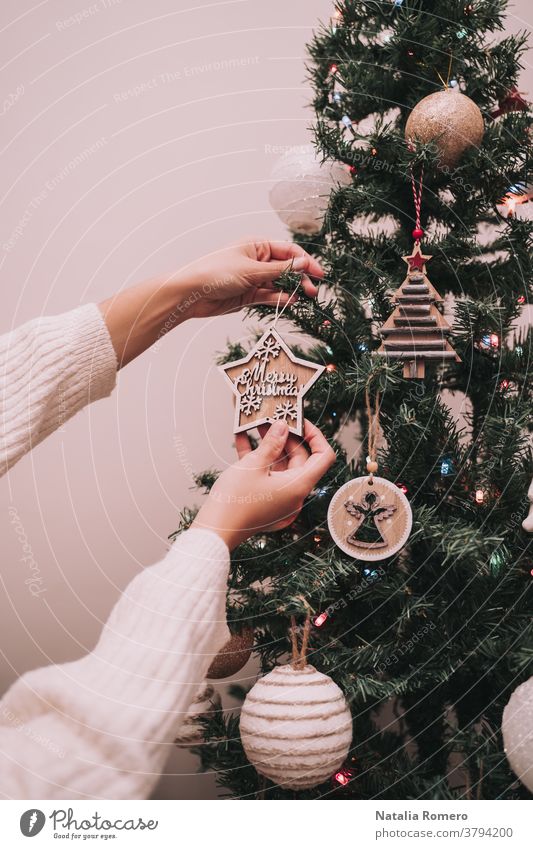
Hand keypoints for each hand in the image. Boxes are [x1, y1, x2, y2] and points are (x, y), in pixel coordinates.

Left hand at [174, 238, 323, 318]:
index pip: (288, 251)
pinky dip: (280, 298)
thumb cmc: (216, 273)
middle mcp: (257, 260)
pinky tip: (290, 301)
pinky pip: (270, 295)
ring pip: (279, 283)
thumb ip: (279, 270)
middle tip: (313, 290)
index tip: (318, 273)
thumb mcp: (251, 270)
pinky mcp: (249, 294)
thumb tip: (302, 265)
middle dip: (301, 277)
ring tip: (305, 297)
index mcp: (257, 246)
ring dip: (292, 289)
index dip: (305, 261)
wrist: (192, 293)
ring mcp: (254, 278)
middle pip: (286, 268)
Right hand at [191, 419, 335, 550]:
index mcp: (299, 486)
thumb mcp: (254, 465)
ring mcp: (280, 500)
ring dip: (270, 446)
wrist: (214, 531)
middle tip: (272, 419)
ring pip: (281, 466)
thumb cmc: (235, 502)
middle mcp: (294, 495)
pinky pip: (268, 476)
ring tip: (256, 425)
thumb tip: (283, 426)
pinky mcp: (266, 502)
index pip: (323, 457)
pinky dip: (259, 460)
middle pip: (300, 460)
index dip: (315, 435)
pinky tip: (243, 440)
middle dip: (285, 437)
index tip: (300, 422)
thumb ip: (271, 443)